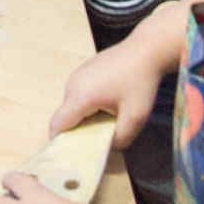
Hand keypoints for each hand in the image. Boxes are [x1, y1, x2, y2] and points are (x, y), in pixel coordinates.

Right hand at [52, 35, 177, 149]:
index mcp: (81, 97)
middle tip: (100, 136)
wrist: (146, 50)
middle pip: (65, 117)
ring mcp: (76, 75)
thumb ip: (120, 139)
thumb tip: (108, 147)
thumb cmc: (141, 83)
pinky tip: (109, 102)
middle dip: (78, 130)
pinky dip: (87, 104)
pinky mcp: (82, 70)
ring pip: (71, 106)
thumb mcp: (136, 117)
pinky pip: (77, 94)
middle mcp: (72, 85)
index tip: (75, 152)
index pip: (57, 125)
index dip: (61, 142)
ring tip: (108, 118)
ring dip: (84, 116)